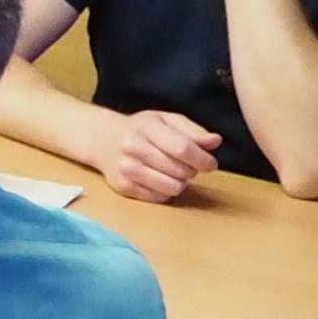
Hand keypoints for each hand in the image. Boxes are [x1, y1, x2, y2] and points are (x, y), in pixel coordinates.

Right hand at [96, 108, 221, 202]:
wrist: (102, 139)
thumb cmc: (142, 129)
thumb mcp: (167, 121)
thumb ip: (193, 131)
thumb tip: (215, 141)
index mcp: (146, 127)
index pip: (183, 148)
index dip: (203, 159)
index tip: (210, 163)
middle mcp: (133, 147)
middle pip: (181, 170)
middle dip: (191, 170)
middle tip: (184, 164)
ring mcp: (126, 169)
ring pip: (174, 187)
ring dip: (180, 182)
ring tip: (172, 172)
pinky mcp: (123, 187)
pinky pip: (160, 197)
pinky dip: (165, 191)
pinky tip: (158, 179)